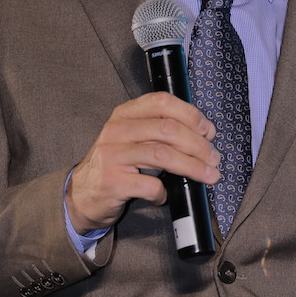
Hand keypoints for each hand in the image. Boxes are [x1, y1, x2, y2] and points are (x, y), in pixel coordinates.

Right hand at [66, 92, 219, 232]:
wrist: (81, 194)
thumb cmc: (116, 165)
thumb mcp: (132, 139)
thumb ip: (159, 131)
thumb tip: (203, 133)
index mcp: (125, 114)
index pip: (161, 102)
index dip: (190, 114)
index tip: (208, 131)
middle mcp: (117, 130)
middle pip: (168, 129)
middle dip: (198, 144)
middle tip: (214, 158)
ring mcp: (113, 155)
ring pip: (163, 155)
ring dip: (192, 166)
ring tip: (208, 175)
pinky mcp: (114, 182)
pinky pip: (150, 185)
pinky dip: (165, 192)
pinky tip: (166, 195)